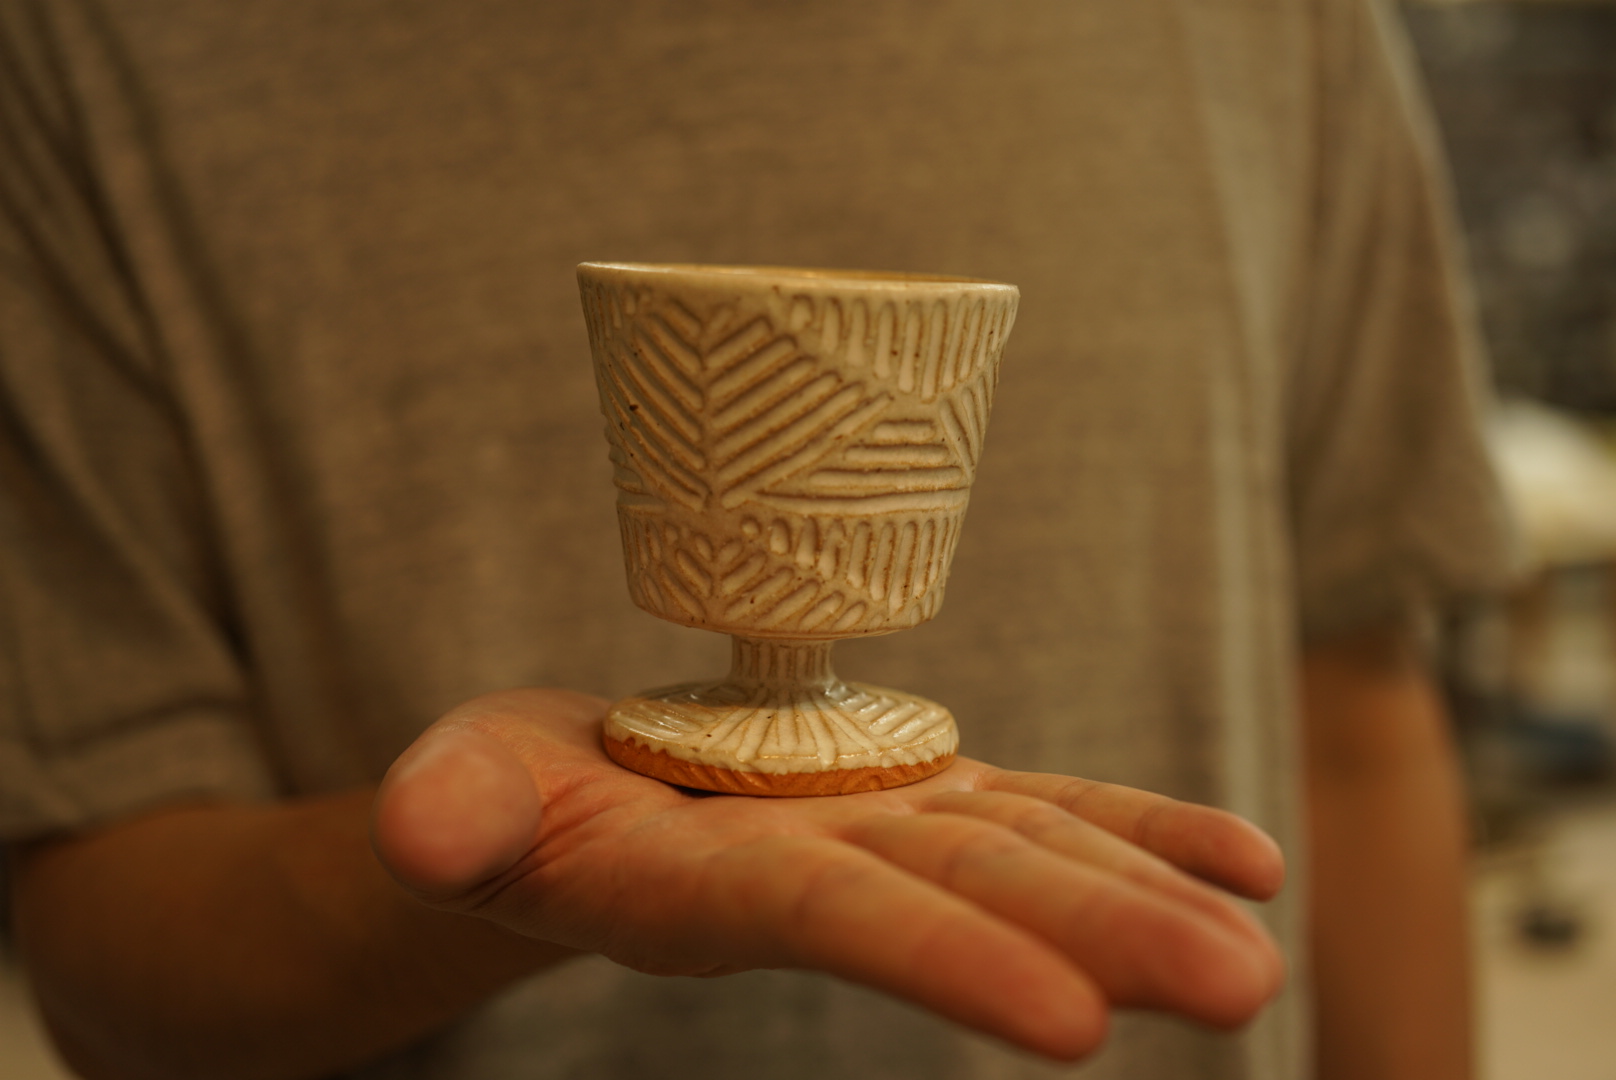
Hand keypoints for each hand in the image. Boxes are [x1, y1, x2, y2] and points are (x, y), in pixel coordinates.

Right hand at [372, 688, 1285, 1060]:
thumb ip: (452, 811)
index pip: (834, 919)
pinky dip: (1138, 827)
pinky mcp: (914, 792)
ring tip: (1261, 937)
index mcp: (704, 884)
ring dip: (1144, 893)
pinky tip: (1247, 855)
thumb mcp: (457, 793)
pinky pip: (1042, 807)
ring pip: (1024, 852)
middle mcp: (816, 871)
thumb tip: (420, 833)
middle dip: (1097, 937)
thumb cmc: (502, 804)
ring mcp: (879, 831)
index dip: (943, 957)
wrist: (575, 807)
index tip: (1071, 1021)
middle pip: (967, 894)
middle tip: (1242, 987)